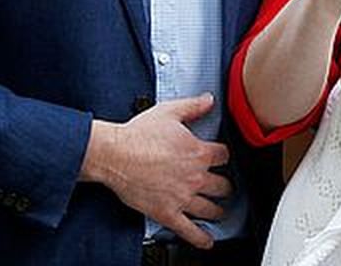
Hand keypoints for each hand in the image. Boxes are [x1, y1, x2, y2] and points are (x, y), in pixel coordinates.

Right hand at [80, 94, 231, 248]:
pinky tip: (207, 241)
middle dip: (225, 185)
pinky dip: (201, 238)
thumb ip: (193, 106)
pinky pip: (189, 230)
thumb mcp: (169, 112)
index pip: (223, 156)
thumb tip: (209, 100)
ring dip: (218, 210)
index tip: (220, 157)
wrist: (115, 155)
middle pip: (222, 185)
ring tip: (219, 211)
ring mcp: (183, 197)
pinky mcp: (167, 213)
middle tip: (224, 187)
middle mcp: (195, 177)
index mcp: (198, 153)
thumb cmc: (138, 135)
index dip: (222, 155)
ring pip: (210, 209)